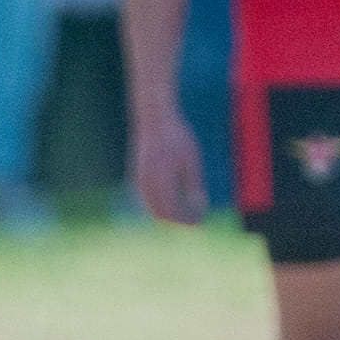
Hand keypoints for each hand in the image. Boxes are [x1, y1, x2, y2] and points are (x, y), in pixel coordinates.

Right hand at [132, 106, 207, 224]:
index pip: (173, 214)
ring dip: (169, 213)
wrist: (155, 118)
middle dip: (178, 220)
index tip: (201, 219)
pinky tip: (174, 199)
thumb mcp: (192, 162)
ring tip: (188, 209)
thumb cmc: (177, 137)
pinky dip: (161, 204)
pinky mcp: (137, 175)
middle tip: (196, 218)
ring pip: (152, 208)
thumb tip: (200, 206)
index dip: (187, 221)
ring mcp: (140, 181)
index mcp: (161, 183)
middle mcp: (147, 185)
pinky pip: (148, 199)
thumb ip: (194, 185)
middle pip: (161, 215)